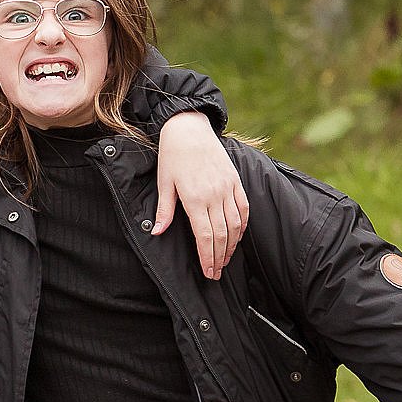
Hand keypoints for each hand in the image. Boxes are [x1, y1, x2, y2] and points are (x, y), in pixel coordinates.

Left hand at [154, 111, 248, 279]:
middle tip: (216, 273)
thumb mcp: (164, 183)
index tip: (208, 271)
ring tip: (225, 259)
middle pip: (222, 234)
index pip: (205, 236)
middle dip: (219, 257)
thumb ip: (164, 210)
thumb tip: (157, 233)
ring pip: (236, 224)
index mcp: (195, 198)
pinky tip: (237, 236)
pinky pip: (244, 207)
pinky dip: (242, 225)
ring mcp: (228, 187)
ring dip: (232, 245)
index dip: (207, 257)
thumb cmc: (172, 156)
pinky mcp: (235, 180)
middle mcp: (215, 194)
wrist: (189, 128)